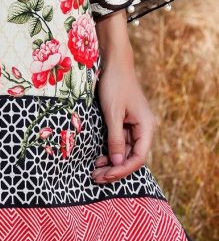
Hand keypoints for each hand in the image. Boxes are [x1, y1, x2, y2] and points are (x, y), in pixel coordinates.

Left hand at [91, 11, 156, 182]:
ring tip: (95, 171)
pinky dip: (110, 150)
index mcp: (146, 127)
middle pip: (132, 156)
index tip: (105, 175)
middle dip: (115, 169)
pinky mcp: (126, 121)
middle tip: (96, 178)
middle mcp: (144, 128)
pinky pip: (120, 141)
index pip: (138, 157)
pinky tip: (99, 158)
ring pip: (125, 151)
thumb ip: (115, 138)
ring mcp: (135, 125)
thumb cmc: (114, 85)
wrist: (115, 62)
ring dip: (112, 162)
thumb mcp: (112, 113)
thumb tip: (116, 163)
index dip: (122, 169)